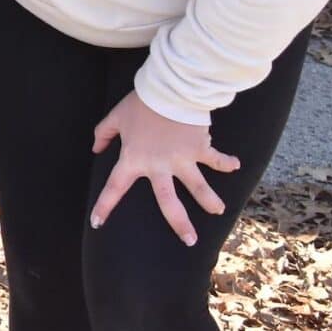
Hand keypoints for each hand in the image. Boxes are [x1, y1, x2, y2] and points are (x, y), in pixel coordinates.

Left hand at [90, 90, 240, 245]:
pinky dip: (227, 162)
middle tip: (189, 240)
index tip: (97, 224)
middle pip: (168, 202)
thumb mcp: (116, 117)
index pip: (115, 187)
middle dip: (179, 223)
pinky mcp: (200, 148)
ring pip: (198, 188)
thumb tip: (95, 148)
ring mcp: (183, 159)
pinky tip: (236, 165)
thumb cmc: (140, 103)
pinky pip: (216, 158)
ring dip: (210, 200)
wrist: (169, 90)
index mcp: (134, 159)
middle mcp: (159, 165)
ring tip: (218, 210)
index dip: (105, 206)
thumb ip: (103, 133)